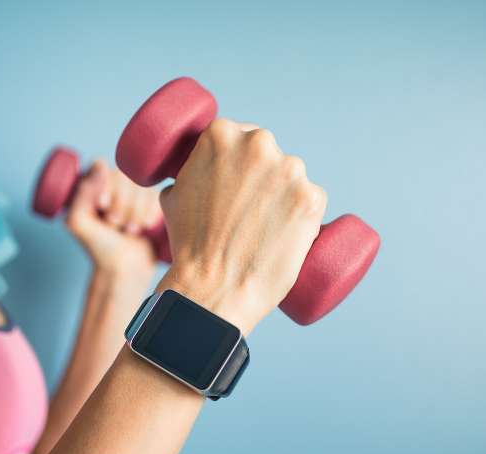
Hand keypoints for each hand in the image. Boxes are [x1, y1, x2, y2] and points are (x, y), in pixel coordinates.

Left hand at [65, 160, 161, 279]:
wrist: (124, 268)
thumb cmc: (98, 247)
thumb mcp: (78, 222)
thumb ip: (82, 193)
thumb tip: (100, 167)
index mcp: (90, 185)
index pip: (101, 166)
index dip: (106, 186)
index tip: (102, 207)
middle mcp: (111, 185)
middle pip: (124, 176)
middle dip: (121, 204)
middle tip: (114, 224)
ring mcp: (132, 193)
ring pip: (141, 187)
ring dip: (135, 212)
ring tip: (128, 230)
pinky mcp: (150, 203)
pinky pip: (156, 196)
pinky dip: (149, 214)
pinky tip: (143, 228)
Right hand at [156, 119, 326, 333]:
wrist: (213, 287)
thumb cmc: (189, 246)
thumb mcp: (172, 196)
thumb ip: (187, 173)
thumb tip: (193, 173)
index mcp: (220, 133)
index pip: (239, 136)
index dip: (238, 161)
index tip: (236, 182)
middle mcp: (258, 143)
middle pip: (268, 153)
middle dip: (262, 176)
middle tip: (249, 210)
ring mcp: (289, 169)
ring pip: (292, 177)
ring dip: (285, 196)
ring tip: (265, 230)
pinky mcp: (312, 197)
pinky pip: (312, 200)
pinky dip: (304, 217)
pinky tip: (286, 237)